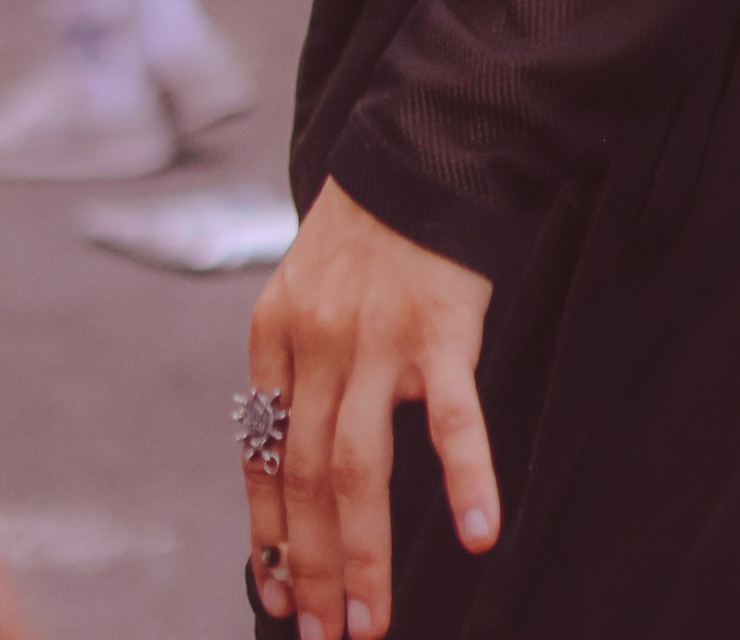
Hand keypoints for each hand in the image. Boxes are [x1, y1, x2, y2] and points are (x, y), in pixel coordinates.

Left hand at [243, 181, 496, 632]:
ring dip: (362, 555)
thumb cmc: (361, 237)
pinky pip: (453, 416)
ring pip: (359, 468)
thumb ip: (297, 375)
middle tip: (322, 639)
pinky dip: (466, 476)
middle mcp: (317, 345)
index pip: (261, 459)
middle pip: (305, 479)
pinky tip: (478, 532)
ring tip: (370, 623)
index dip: (267, 537)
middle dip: (310, 570)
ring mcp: (378, 339)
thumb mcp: (303, 295)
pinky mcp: (442, 329)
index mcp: (274, 338)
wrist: (416, 148)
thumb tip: (289, 481)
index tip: (274, 600)